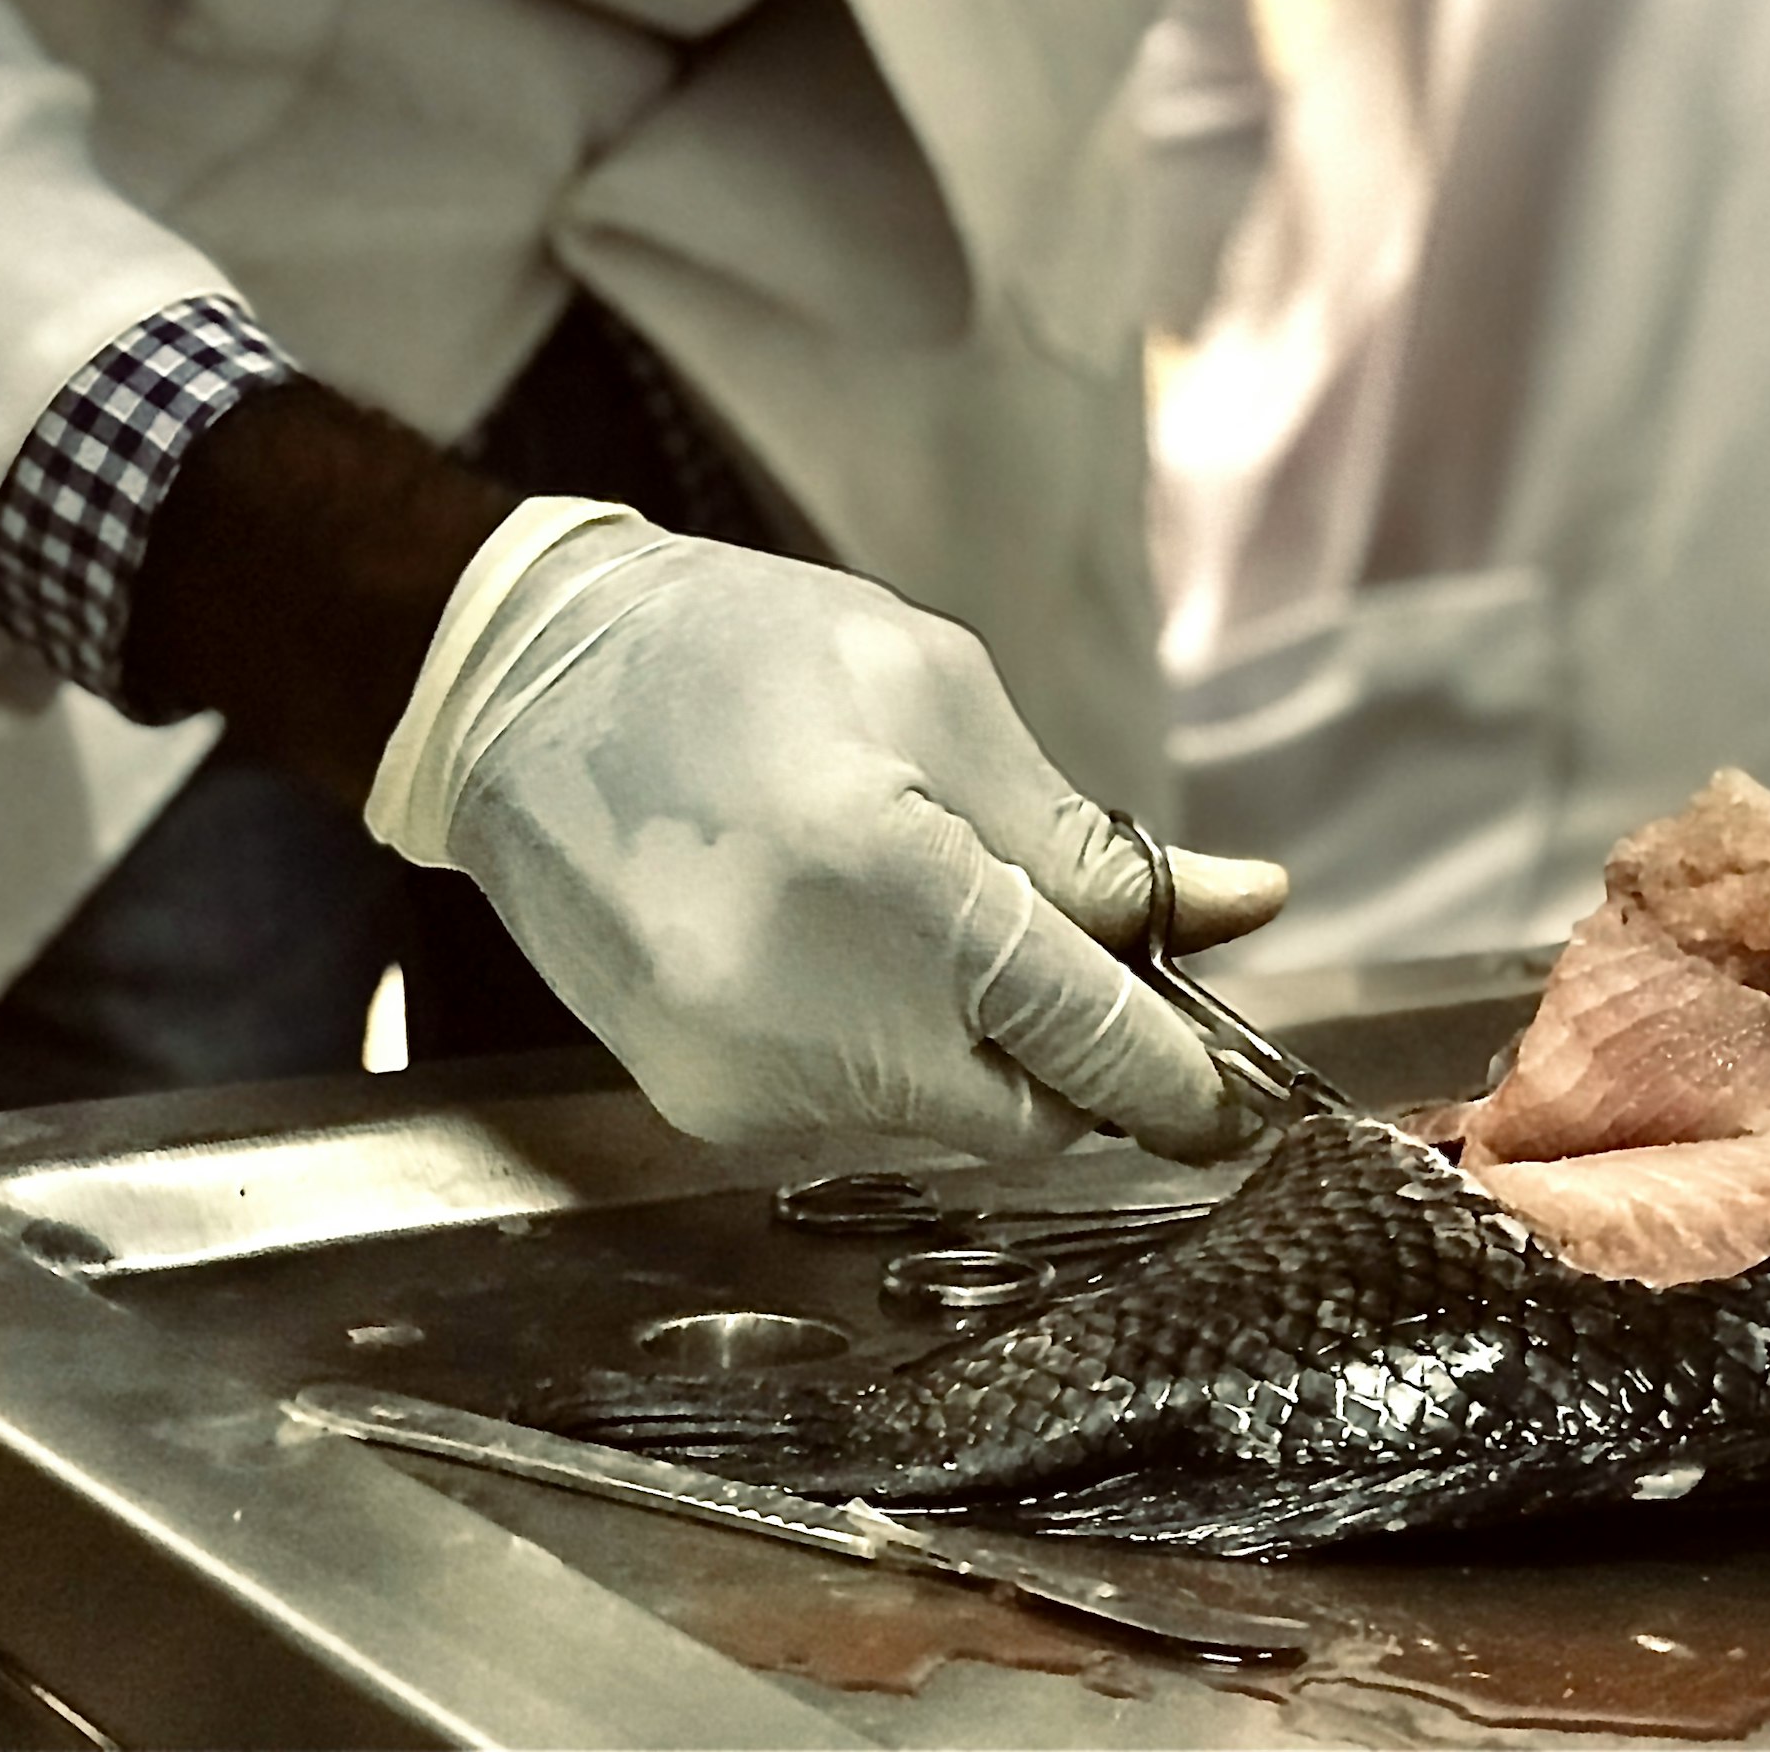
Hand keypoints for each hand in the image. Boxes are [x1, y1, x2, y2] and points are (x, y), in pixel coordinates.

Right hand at [367, 500, 1285, 1158]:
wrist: (514, 691)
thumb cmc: (733, 657)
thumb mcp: (939, 696)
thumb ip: (1086, 837)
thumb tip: (1238, 911)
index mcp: (893, 896)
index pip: (1096, 1045)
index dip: (1193, 1079)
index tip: (1256, 1098)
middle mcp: (814, 1024)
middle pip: (1034, 1112)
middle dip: (1088, 1055)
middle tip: (1102, 964)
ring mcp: (745, 1085)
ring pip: (948, 1113)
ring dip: (985, 1040)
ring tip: (923, 902)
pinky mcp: (701, 1105)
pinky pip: (857, 1104)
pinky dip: (893, 1044)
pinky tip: (845, 940)